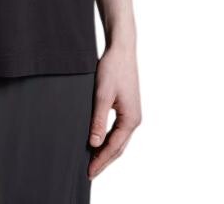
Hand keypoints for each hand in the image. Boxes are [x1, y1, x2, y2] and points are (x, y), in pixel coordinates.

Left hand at [87, 45, 141, 178]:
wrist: (121, 50)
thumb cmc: (113, 69)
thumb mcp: (102, 95)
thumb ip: (98, 120)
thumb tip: (94, 143)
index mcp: (131, 119)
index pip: (114, 147)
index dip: (100, 160)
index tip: (89, 172)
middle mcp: (134, 120)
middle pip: (118, 147)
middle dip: (104, 160)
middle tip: (89, 173)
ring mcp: (132, 114)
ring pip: (118, 140)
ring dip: (106, 151)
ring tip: (92, 161)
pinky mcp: (127, 108)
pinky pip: (118, 131)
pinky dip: (108, 140)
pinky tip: (98, 142)